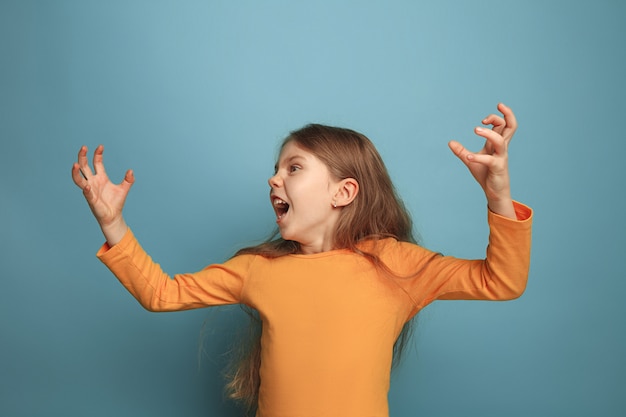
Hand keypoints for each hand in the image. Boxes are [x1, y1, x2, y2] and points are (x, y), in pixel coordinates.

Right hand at [71, 145, 133, 243]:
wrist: (113, 216)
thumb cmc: (116, 202)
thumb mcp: (124, 189)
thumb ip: (128, 180)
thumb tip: (131, 171)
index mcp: (101, 177)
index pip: (97, 163)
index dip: (98, 154)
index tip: (100, 146)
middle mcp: (93, 182)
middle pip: (84, 167)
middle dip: (83, 157)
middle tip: (84, 147)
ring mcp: (90, 190)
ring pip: (79, 179)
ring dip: (76, 172)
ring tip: (75, 164)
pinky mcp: (91, 200)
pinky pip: (87, 193)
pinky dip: (86, 189)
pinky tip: (86, 185)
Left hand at [448, 103, 516, 218]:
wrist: (494, 192)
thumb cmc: (486, 174)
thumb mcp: (471, 161)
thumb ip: (462, 151)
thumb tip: (450, 142)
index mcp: (498, 144)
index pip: (504, 125)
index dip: (497, 117)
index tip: (483, 119)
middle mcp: (502, 148)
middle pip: (511, 127)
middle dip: (507, 115)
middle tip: (495, 108)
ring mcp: (501, 158)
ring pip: (500, 141)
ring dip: (488, 133)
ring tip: (475, 129)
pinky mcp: (497, 168)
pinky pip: (489, 160)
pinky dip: (478, 157)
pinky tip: (468, 157)